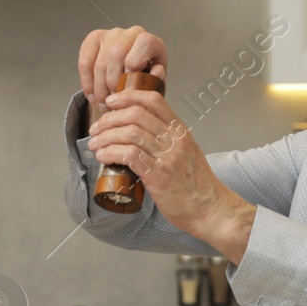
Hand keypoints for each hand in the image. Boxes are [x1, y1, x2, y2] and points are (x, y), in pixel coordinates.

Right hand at [77, 27, 167, 109]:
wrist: (131, 79)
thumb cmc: (145, 82)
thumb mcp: (155, 85)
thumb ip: (156, 81)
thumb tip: (156, 72)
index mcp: (151, 42)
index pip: (144, 42)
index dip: (136, 63)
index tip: (130, 85)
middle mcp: (131, 33)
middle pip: (116, 54)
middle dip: (113, 84)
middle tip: (114, 103)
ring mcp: (110, 34)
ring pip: (100, 62)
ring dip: (100, 89)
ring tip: (104, 105)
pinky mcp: (93, 39)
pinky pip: (85, 62)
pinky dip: (88, 83)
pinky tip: (93, 97)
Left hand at [87, 88, 254, 260]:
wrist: (211, 209)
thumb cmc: (197, 184)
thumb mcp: (187, 152)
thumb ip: (168, 140)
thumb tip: (140, 133)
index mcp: (181, 131)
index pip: (154, 100)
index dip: (128, 95)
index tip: (112, 101)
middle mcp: (175, 140)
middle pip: (135, 115)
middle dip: (109, 119)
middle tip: (96, 129)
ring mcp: (167, 158)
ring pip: (129, 134)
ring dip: (105, 137)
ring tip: (95, 145)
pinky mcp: (158, 176)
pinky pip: (129, 156)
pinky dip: (111, 153)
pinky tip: (103, 157)